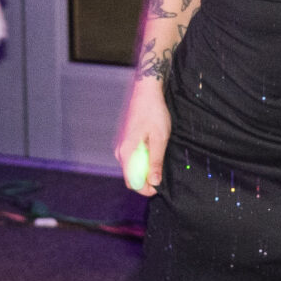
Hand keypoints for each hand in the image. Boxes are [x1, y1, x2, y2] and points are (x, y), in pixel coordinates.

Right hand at [116, 79, 170, 196]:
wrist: (145, 92)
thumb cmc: (154, 113)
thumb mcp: (159, 138)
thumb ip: (156, 161)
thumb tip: (155, 181)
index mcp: (126, 152)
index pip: (132, 182)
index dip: (145, 189)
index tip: (159, 187)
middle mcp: (120, 151)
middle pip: (130, 176)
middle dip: (145, 180)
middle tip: (161, 174)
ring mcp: (120, 145)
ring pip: (131, 167)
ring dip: (144, 169)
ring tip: (158, 160)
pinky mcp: (124, 140)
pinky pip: (131, 158)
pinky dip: (142, 160)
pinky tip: (152, 151)